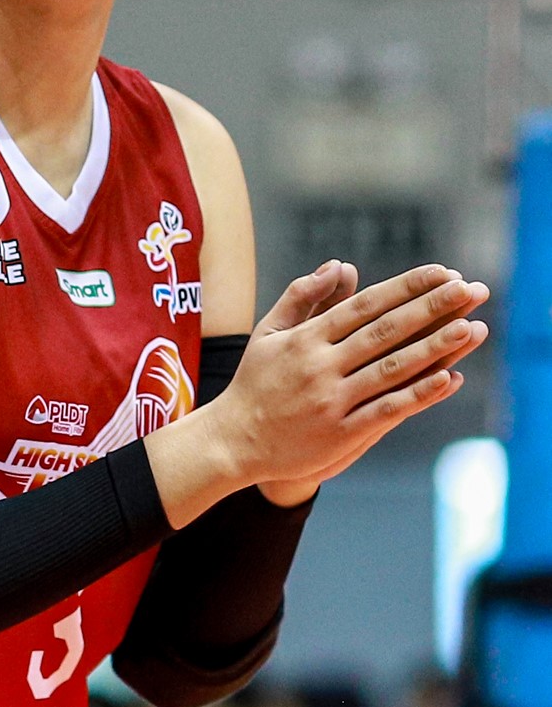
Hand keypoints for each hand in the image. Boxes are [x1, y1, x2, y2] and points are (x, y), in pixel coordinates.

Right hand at [198, 262, 488, 499]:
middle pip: (385, 331)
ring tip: (470, 328)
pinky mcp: (339, 434)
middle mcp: (320, 365)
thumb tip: (340, 265)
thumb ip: (303, 296)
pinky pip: (386, 411)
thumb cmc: (256, 382)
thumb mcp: (270, 332)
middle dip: (432, 308)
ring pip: (391, 369)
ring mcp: (331, 400)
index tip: (442, 272)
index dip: (406, 287)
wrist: (234, 440)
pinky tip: (447, 380)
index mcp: (306, 337)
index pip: (365, 305)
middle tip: (471, 289)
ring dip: (434, 348)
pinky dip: (418, 395)